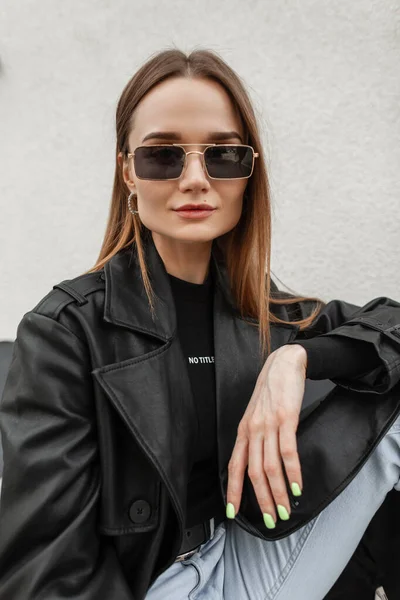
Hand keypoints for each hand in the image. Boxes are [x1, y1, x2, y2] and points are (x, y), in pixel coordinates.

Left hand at [225, 344, 306, 527]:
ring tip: (286, 510)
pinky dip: (292, 473)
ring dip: (279, 492)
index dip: (233, 489)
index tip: (232, 511)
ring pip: (270, 466)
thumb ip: (256, 436)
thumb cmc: (271, 390)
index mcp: (243, 430)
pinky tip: (297, 487)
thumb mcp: (256, 413)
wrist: (284, 363)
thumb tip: (259, 462)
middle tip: (270, 520)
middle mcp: (252, 430)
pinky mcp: (286, 419)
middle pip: (253, 472)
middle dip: (261, 499)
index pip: (234, 465)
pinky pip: (288, 452)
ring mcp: (268, 425)